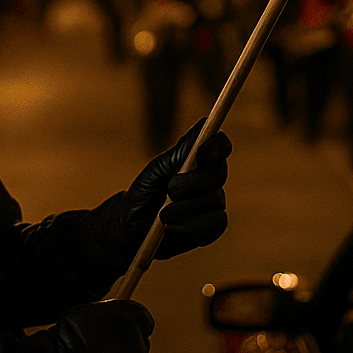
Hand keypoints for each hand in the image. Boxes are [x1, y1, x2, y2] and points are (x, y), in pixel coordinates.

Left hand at [105, 117, 230, 261]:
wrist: (132, 228)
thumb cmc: (145, 192)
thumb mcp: (158, 169)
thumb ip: (182, 151)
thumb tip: (205, 123)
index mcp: (199, 161)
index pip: (220, 146)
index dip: (217, 147)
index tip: (203, 153)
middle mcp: (210, 181)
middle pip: (218, 173)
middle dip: (192, 182)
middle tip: (169, 190)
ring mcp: (213, 204)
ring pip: (214, 199)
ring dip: (185, 207)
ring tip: (163, 215)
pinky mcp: (212, 228)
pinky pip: (216, 222)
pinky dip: (192, 224)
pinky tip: (174, 226)